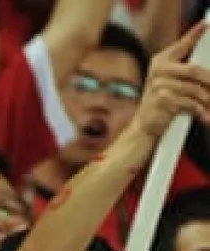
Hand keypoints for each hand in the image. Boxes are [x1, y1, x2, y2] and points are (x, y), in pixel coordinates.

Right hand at [133, 23, 209, 139]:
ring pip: (194, 89)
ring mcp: (157, 85)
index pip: (181, 45)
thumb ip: (187, 72)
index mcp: (160, 61)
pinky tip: (202, 115)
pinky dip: (199, 110)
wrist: (145, 125)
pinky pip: (189, 102)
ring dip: (206, 100)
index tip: (206, 25)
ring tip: (208, 106)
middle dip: (209, 81)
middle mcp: (158, 70)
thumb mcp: (173, 83)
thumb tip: (208, 74)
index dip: (194, 34)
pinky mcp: (161, 100)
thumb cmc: (163, 102)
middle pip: (194, 70)